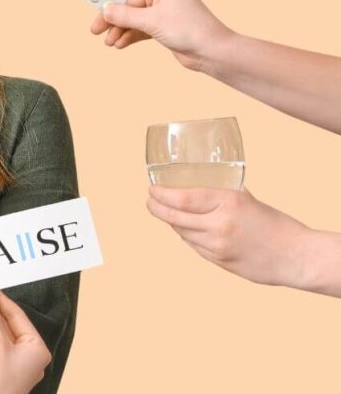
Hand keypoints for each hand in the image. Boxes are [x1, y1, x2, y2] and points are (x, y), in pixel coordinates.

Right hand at [88, 0, 235, 71]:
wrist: (211, 51)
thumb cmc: (189, 28)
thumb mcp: (151, 20)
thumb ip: (124, 15)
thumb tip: (104, 10)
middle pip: (126, 2)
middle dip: (111, 16)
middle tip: (95, 29)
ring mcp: (161, 10)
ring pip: (131, 17)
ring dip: (119, 29)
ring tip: (109, 42)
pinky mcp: (162, 26)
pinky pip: (139, 28)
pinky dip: (129, 35)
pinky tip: (119, 45)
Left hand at [147, 186, 314, 287]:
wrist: (295, 256)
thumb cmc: (275, 225)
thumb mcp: (248, 200)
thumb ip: (223, 195)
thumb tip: (198, 184)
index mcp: (228, 203)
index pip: (182, 198)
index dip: (161, 195)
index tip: (151, 190)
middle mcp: (219, 224)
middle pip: (174, 217)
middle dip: (156, 208)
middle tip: (150, 201)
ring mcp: (217, 246)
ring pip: (182, 233)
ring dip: (174, 222)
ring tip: (171, 213)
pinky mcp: (218, 261)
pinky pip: (193, 246)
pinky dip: (188, 236)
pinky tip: (189, 230)